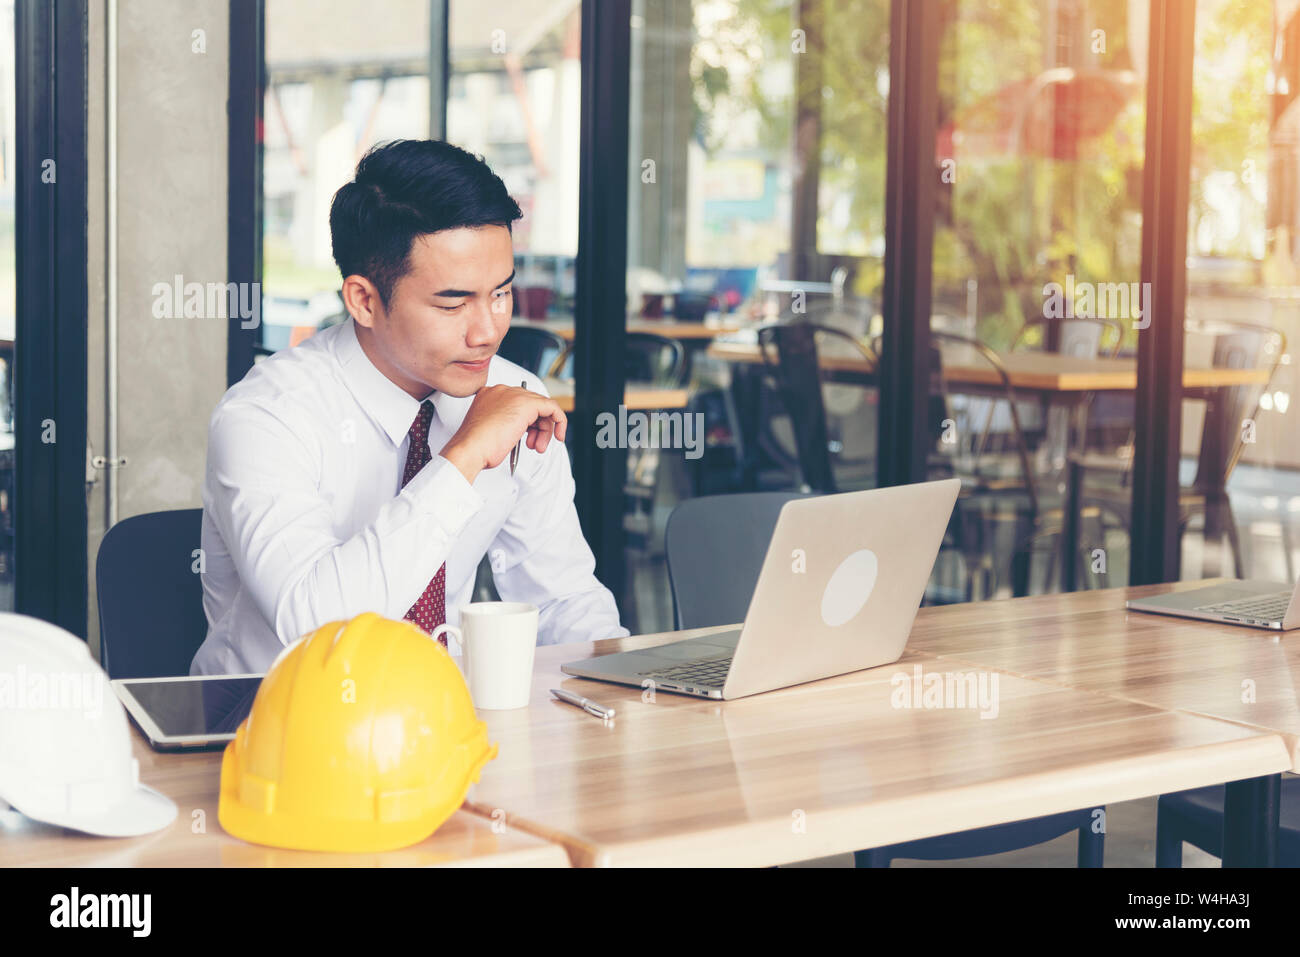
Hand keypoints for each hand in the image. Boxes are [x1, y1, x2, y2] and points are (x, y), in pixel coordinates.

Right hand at [440, 384, 567, 482]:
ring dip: (544, 430)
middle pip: (531, 404)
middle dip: (538, 427)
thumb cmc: (476, 447)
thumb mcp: (491, 432)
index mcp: (489, 395)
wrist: (470, 449)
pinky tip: (558, 435)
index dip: (527, 422)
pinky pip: (553, 408)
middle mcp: (501, 391)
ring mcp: (513, 395)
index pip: (518, 403)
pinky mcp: (527, 404)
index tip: (528, 436)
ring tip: (537, 446)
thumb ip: (506, 424)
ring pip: (542, 407)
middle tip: (535, 444)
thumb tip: (522, 430)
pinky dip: (559, 422)